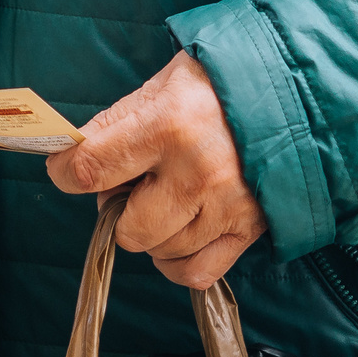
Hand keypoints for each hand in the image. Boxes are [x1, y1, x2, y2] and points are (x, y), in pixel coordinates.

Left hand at [44, 51, 266, 289]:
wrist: (293, 91)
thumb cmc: (217, 84)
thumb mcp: (159, 86)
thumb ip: (114, 125)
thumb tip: (71, 159)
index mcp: (166, 125)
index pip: (91, 169)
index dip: (64, 173)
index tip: (64, 170)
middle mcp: (196, 172)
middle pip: (127, 228)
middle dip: (116, 209)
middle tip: (128, 183)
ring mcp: (226, 205)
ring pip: (160, 251)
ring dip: (150, 231)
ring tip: (161, 198)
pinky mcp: (249, 229)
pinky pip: (197, 272)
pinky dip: (177, 262)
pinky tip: (176, 234)